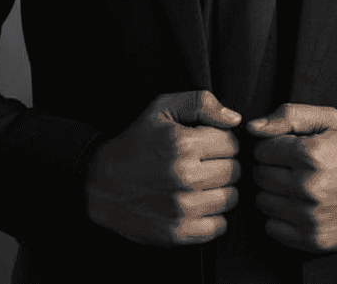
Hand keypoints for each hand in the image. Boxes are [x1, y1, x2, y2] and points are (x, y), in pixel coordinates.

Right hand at [83, 90, 241, 246]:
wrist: (102, 183)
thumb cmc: (136, 142)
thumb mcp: (162, 108)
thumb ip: (201, 103)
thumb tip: (234, 119)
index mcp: (182, 144)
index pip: (231, 144)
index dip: (222, 142)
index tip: (207, 145)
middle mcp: (184, 177)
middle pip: (234, 171)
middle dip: (223, 164)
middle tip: (203, 163)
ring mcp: (181, 208)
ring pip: (230, 198)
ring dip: (220, 190)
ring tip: (200, 182)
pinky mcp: (177, 233)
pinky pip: (218, 226)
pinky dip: (213, 216)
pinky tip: (197, 203)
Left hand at [246, 103, 336, 252]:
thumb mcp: (331, 120)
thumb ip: (290, 115)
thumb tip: (254, 127)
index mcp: (313, 153)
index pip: (262, 150)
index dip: (272, 146)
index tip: (286, 148)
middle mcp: (310, 186)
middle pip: (260, 175)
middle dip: (271, 168)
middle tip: (291, 167)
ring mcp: (311, 216)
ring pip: (263, 201)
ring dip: (273, 192)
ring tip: (295, 185)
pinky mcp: (314, 239)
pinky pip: (272, 228)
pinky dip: (279, 217)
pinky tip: (296, 206)